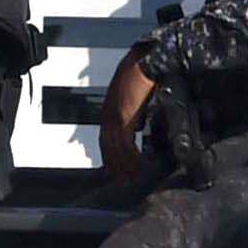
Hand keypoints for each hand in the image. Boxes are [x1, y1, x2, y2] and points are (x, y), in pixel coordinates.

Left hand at [95, 49, 158, 179]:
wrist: (142, 65)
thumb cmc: (138, 77)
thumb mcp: (130, 98)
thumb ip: (131, 114)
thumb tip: (136, 128)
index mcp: (107, 113)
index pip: (105, 141)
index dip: (109, 157)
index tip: (114, 170)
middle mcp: (107, 117)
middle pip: (109, 149)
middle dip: (116, 168)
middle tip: (122, 182)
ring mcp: (115, 119)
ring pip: (118, 151)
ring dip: (126, 167)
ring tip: (134, 179)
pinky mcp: (125, 120)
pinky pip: (128, 146)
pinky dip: (134, 159)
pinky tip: (141, 166)